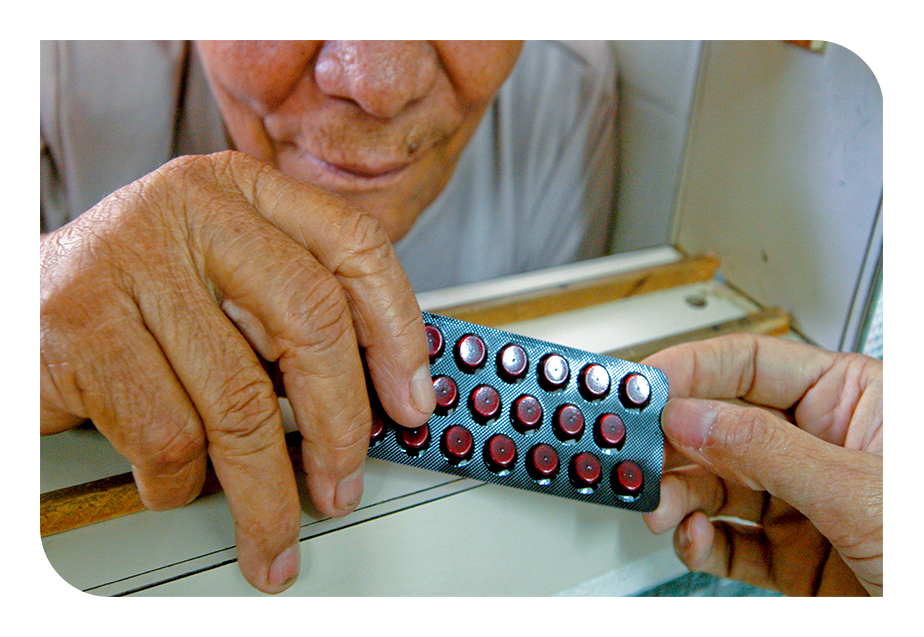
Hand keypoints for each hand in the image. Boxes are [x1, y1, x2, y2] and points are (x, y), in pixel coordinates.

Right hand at [40, 151, 435, 592]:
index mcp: (242, 191)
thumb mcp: (222, 278)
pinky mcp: (81, 327)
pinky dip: (183, 482)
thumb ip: (294, 313)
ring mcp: (131, 262)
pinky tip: (180, 478)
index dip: (399, 332)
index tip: (413, 401)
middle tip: (344, 482)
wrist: (18, 307)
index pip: (355, 246)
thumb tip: (382, 396)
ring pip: (240, 401)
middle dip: (341, 425)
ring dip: (268, 490)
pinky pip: (170, 437)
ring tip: (275, 527)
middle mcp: (191, 209)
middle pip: (311, 320)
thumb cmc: (137, 302)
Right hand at [641, 334, 881, 595]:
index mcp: (853, 401)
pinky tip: (694, 539)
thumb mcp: (859, 492)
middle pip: (723, 425)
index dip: (694, 368)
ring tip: (662, 508)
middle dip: (677, 443)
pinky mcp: (793, 557)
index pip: (754, 364)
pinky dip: (702, 542)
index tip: (645, 383)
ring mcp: (804, 503)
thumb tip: (691, 416)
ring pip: (718, 485)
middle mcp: (822, 446)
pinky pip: (730, 540)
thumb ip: (767, 450)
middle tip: (637, 453)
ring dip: (680, 496)